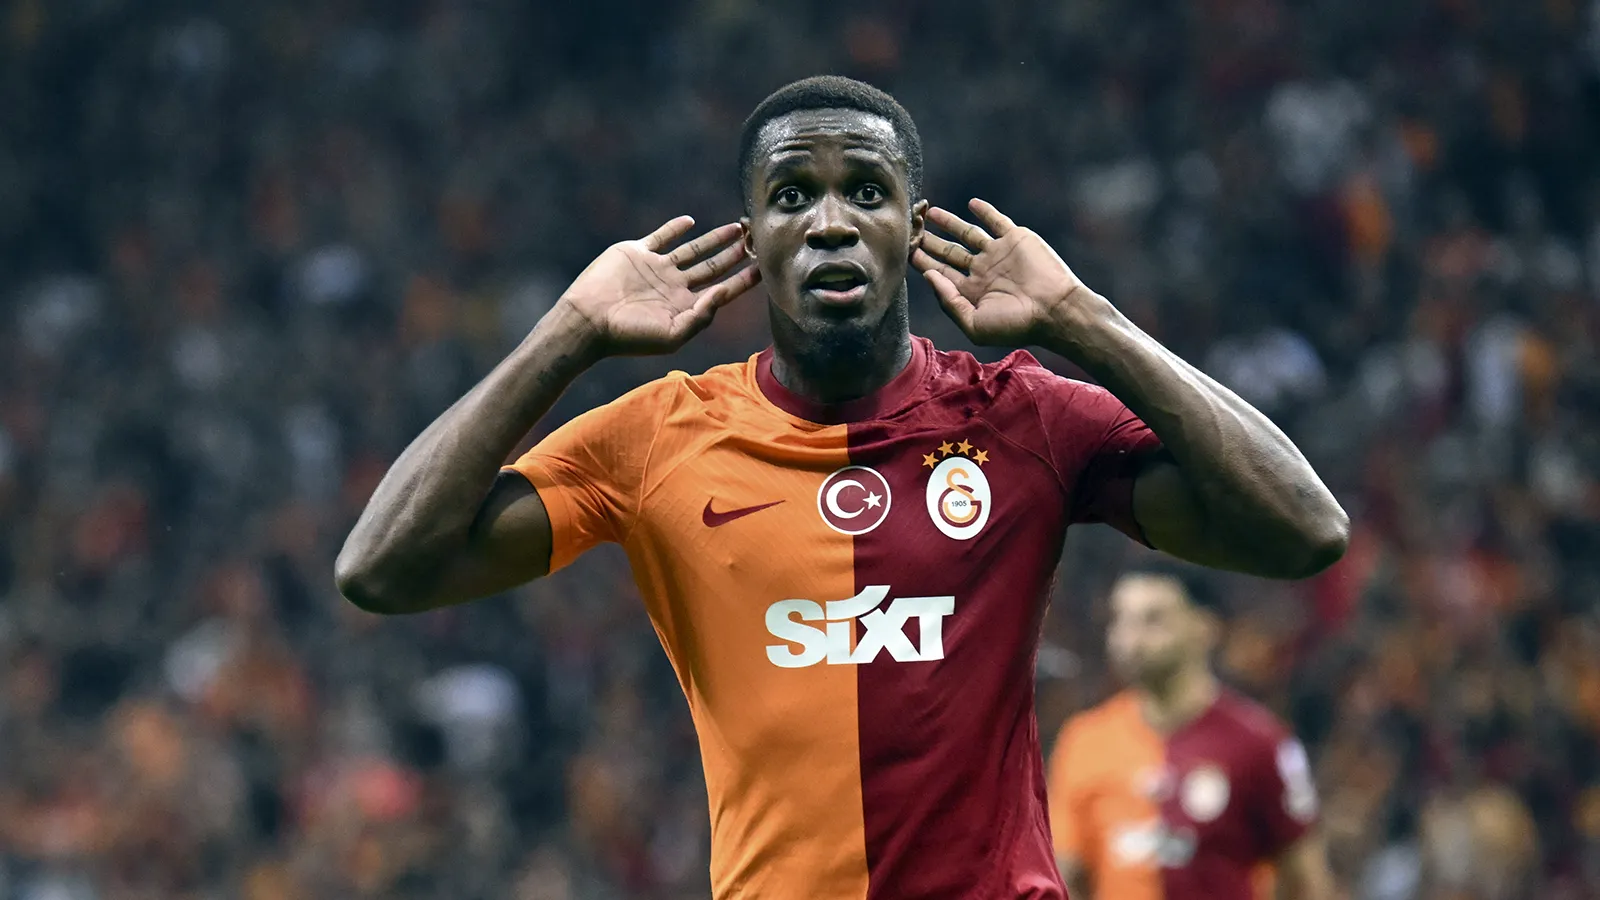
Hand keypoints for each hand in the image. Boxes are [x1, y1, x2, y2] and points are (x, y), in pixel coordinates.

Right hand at [557, 216, 760, 355]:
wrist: (588, 321)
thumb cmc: (629, 336)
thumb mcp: (671, 335)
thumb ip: (701, 316)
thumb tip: (724, 293)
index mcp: (685, 307)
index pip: (724, 291)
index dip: (745, 280)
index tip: (765, 267)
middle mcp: (675, 286)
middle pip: (713, 267)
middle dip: (735, 255)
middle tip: (757, 240)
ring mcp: (657, 268)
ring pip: (693, 249)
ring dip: (715, 239)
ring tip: (737, 228)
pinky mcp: (637, 253)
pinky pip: (661, 237)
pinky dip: (676, 228)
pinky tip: (691, 222)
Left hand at [912, 199, 1105, 346]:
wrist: (1055, 310)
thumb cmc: (1016, 324)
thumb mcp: (975, 323)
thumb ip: (949, 302)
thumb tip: (928, 277)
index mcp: (971, 292)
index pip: (939, 273)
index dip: (922, 261)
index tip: (904, 248)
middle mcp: (982, 271)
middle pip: (948, 252)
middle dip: (928, 241)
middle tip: (910, 227)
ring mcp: (998, 254)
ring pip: (967, 234)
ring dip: (949, 222)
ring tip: (930, 212)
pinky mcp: (1015, 239)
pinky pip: (997, 221)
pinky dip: (985, 211)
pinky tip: (971, 203)